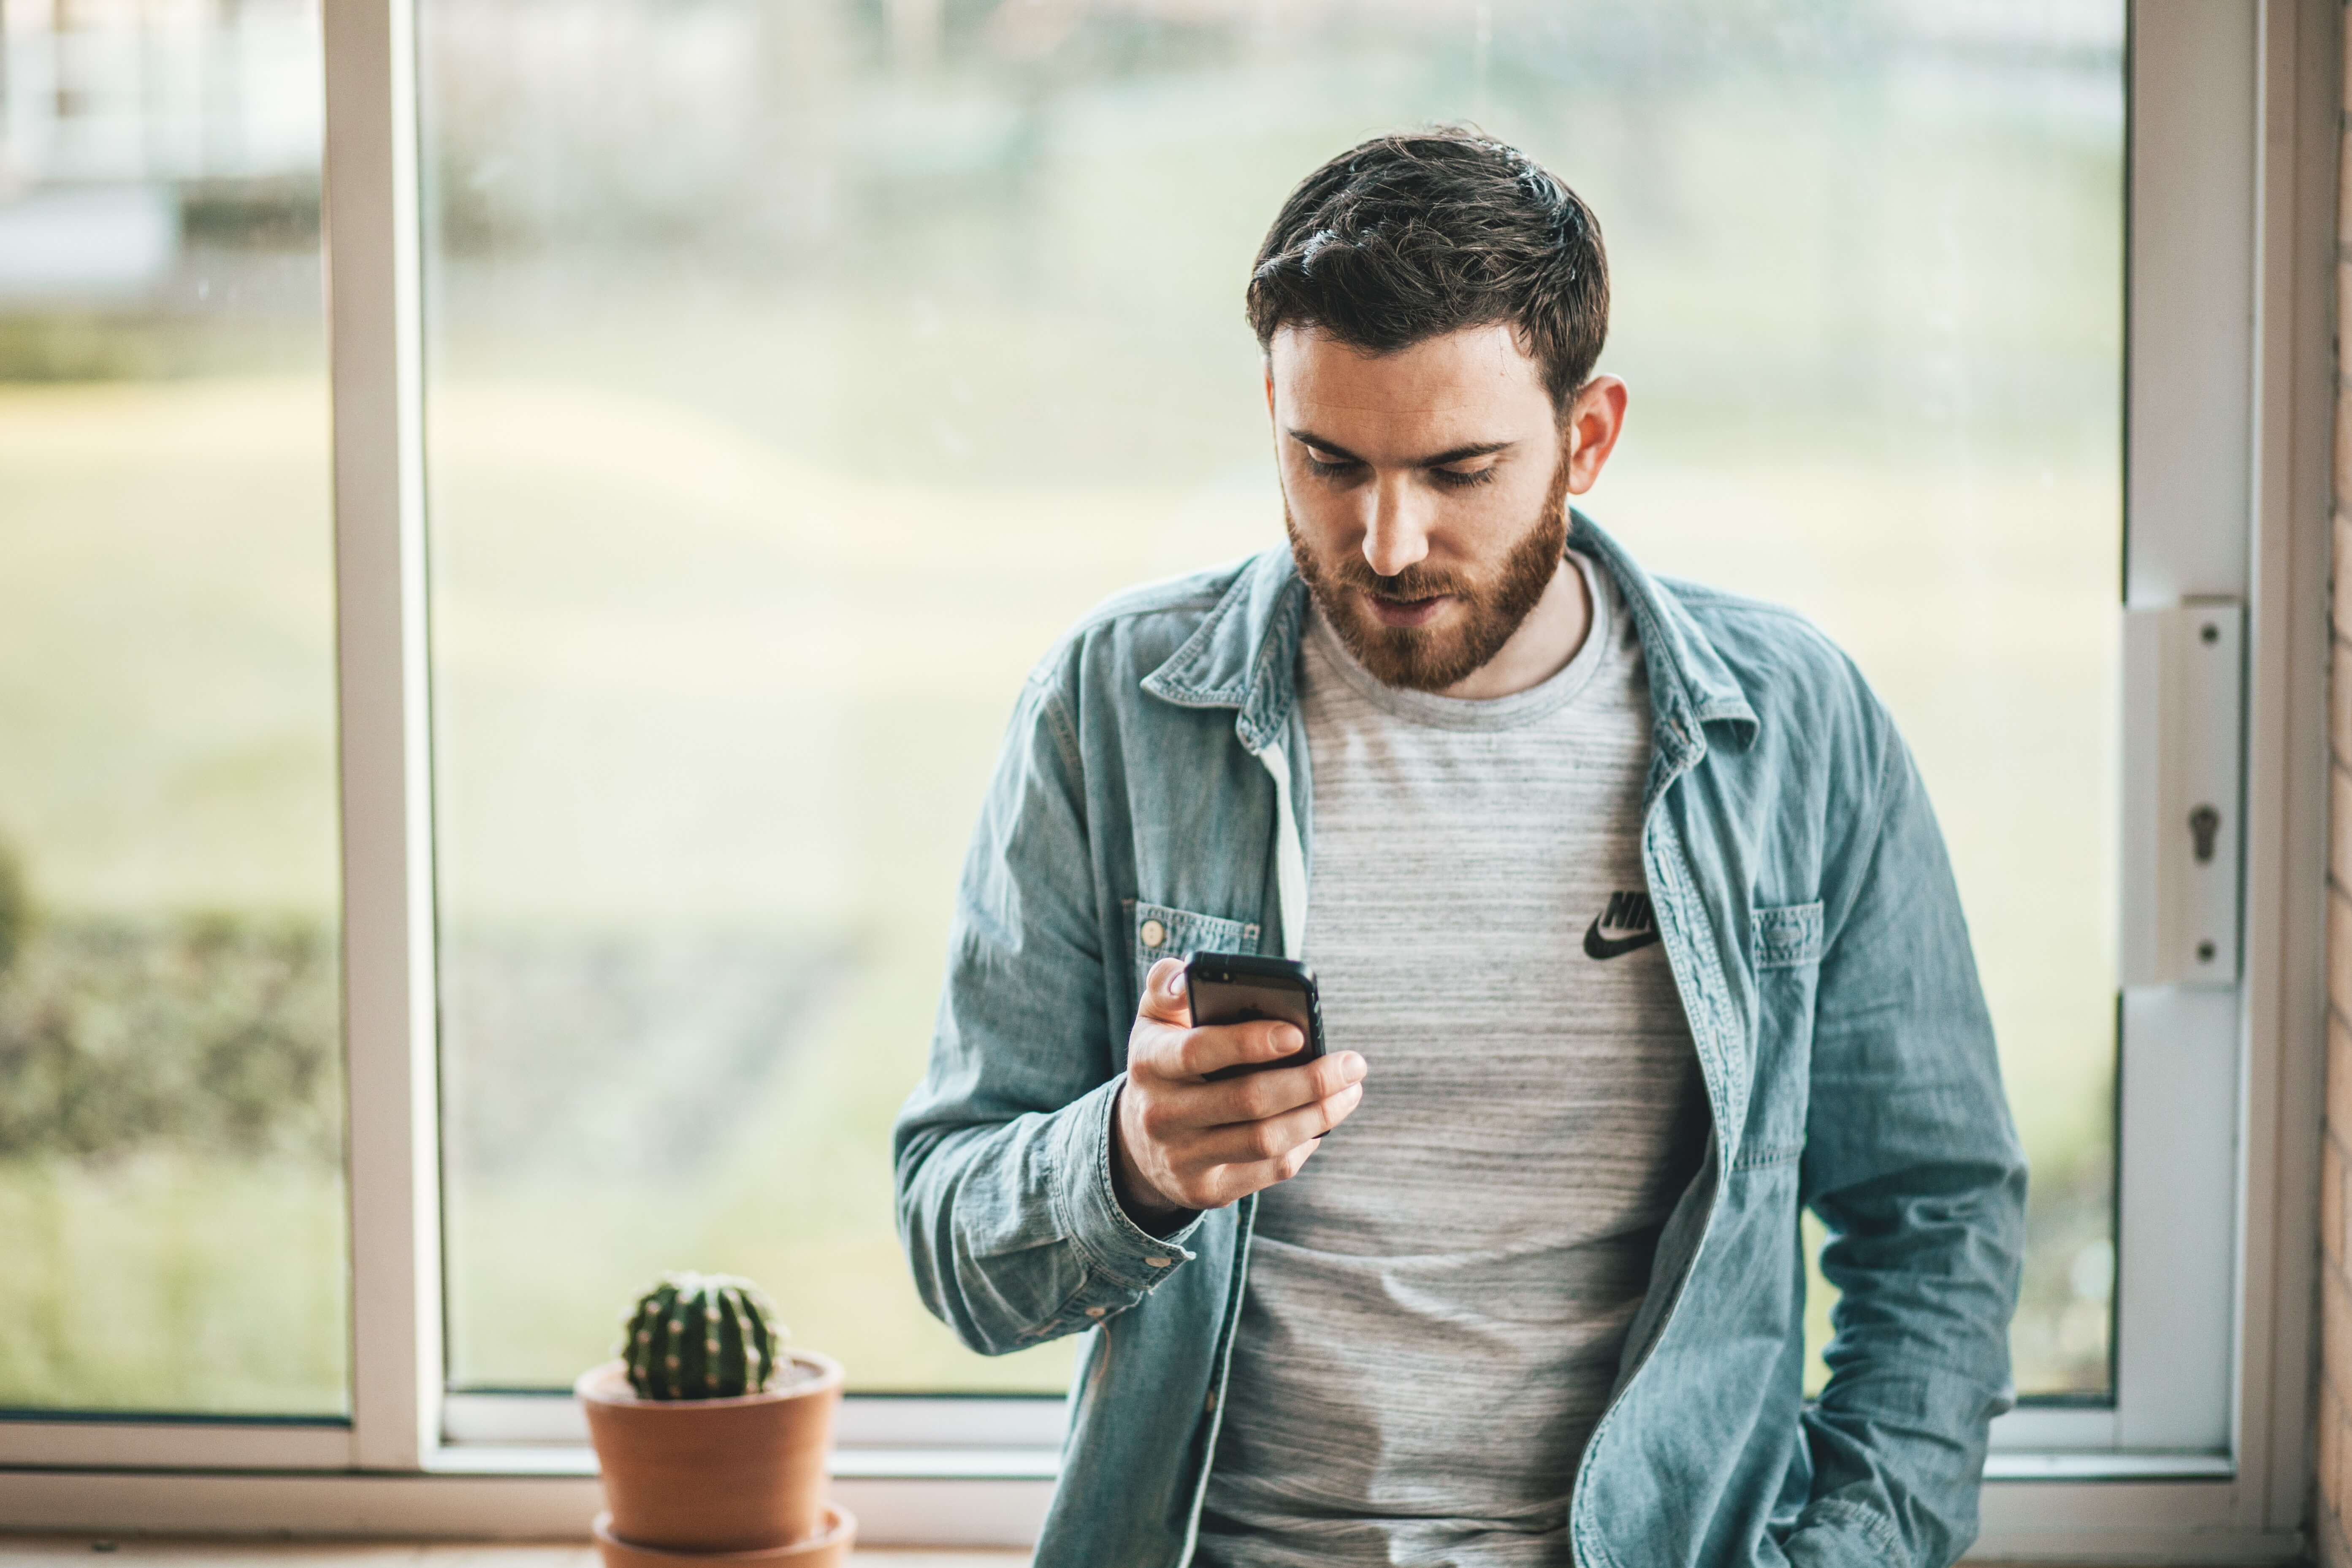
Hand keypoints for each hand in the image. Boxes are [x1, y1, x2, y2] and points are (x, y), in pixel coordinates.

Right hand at [1110, 956, 1367, 1227]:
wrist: (1138, 1138)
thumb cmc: (1166, 1061)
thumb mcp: (1155, 1019)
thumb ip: (1169, 985)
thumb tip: (1190, 978)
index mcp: (1149, 1062)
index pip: (1198, 1050)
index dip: (1249, 1042)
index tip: (1298, 1033)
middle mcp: (1160, 1114)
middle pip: (1247, 1100)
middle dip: (1310, 1082)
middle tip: (1353, 1064)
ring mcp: (1182, 1158)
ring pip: (1265, 1140)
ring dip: (1318, 1115)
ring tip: (1350, 1091)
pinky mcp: (1205, 1190)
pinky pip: (1267, 1170)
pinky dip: (1303, 1145)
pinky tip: (1321, 1122)